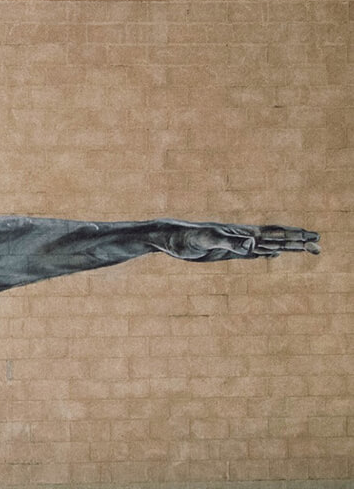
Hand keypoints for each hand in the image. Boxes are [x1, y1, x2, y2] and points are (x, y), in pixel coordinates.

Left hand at [158, 220, 319, 261]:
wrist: (168, 236)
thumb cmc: (186, 238)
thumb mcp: (207, 240)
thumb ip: (230, 242)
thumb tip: (253, 244)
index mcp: (243, 234)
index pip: (275, 235)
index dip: (295, 237)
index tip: (314, 239)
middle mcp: (243, 237)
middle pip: (277, 239)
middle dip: (298, 242)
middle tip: (320, 245)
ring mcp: (236, 244)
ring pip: (268, 246)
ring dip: (287, 247)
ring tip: (305, 248)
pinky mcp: (226, 252)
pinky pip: (252, 253)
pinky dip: (266, 253)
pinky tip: (273, 254)